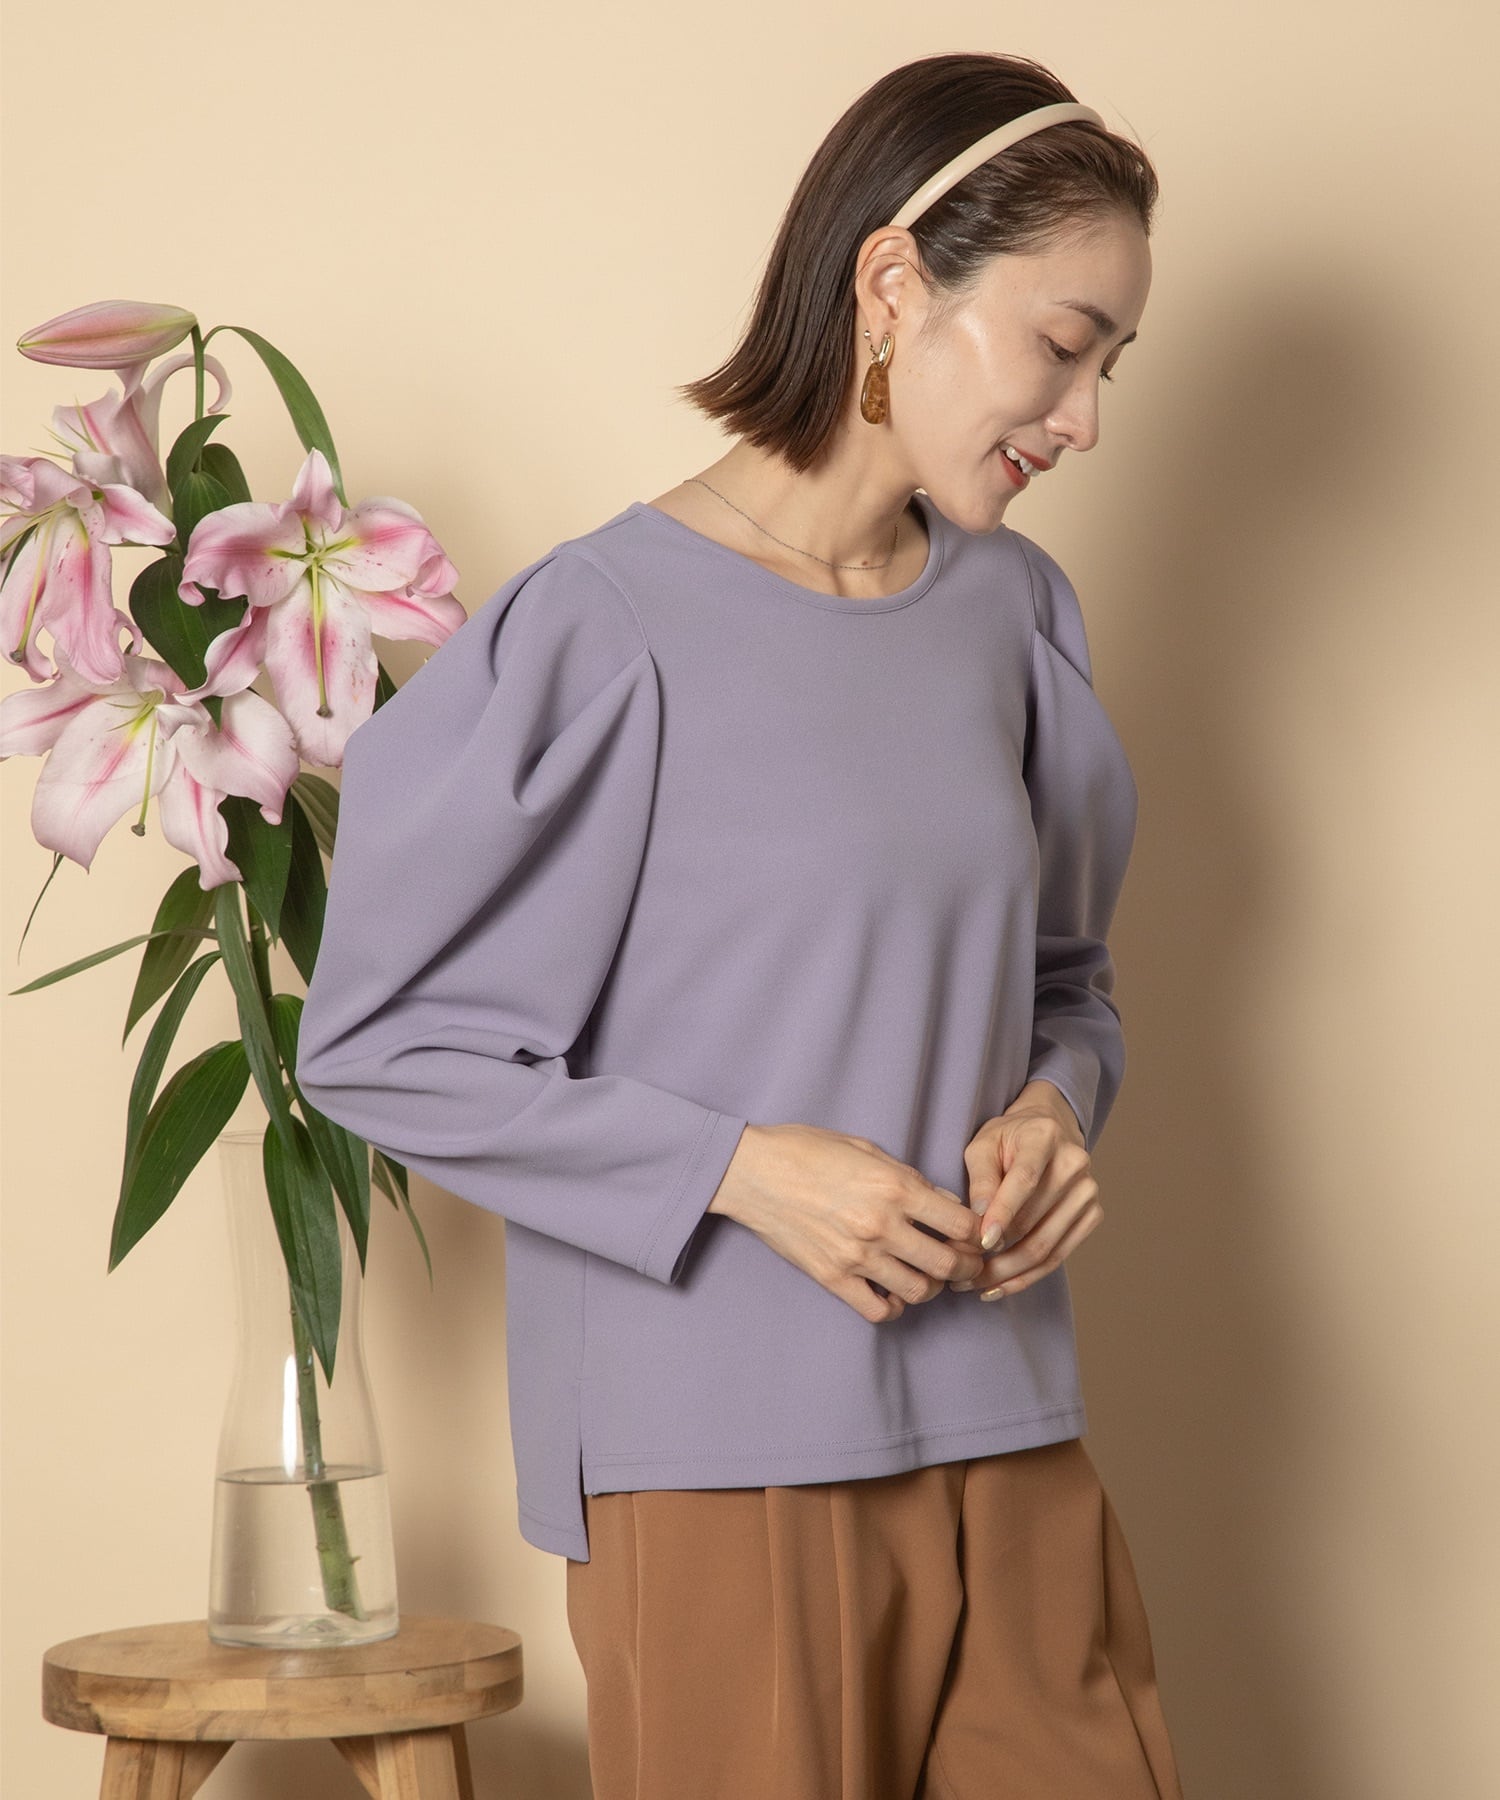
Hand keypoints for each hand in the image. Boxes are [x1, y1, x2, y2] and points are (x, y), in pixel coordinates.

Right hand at [708, 1123, 988, 1322]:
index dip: (977, 1233)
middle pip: (948, 1264)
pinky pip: (878, 1309)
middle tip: (963, 1264)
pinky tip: (891, 1290)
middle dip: (965, 1267)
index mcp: (895, 1187)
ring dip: (930, 1287)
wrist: (752, 1171)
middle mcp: (881, 1225)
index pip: (961, 1224)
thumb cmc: (807, 1150)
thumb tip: (947, 1206)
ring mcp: (856, 1256)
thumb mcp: (867, 1149)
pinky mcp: (832, 1277)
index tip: (975, 1235)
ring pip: (918, 1291)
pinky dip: (893, 1306)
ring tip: (925, 1275)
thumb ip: (910, 1178)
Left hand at [950, 1081, 1102, 1299]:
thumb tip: (979, 1219)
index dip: (1003, 1214)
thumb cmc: (1007, 1140)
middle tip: (961, 1271)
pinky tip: (999, 1285)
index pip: (1025, 1181)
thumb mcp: (983, 1145)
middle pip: (1033, 1223)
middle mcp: (1074, 1164)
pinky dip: (1027, 1276)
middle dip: (994, 1255)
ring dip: (1007, 1274)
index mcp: (1044, 1137)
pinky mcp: (1092, 1215)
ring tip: (974, 1285)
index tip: (981, 1243)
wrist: (1046, 1131)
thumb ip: (981, 1179)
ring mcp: (1087, 1192)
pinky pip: (1057, 1256)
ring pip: (1045, 1248)